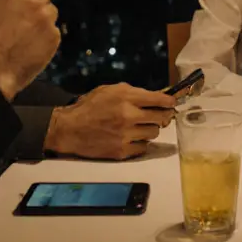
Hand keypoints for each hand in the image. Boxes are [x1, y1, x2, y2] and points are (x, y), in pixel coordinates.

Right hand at [47, 83, 176, 159]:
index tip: (172, 102)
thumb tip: (155, 96)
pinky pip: (143, 148)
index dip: (170, 101)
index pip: (159, 99)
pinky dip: (141, 143)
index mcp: (126, 97)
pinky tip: (133, 138)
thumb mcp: (110, 90)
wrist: (69, 129)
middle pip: (161, 117)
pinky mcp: (121, 151)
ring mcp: (126, 135)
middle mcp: (128, 116)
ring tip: (141, 126)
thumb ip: (133, 92)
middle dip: (164, 115)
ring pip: (154, 133)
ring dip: (150, 129)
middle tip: (161, 115)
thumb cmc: (89, 106)